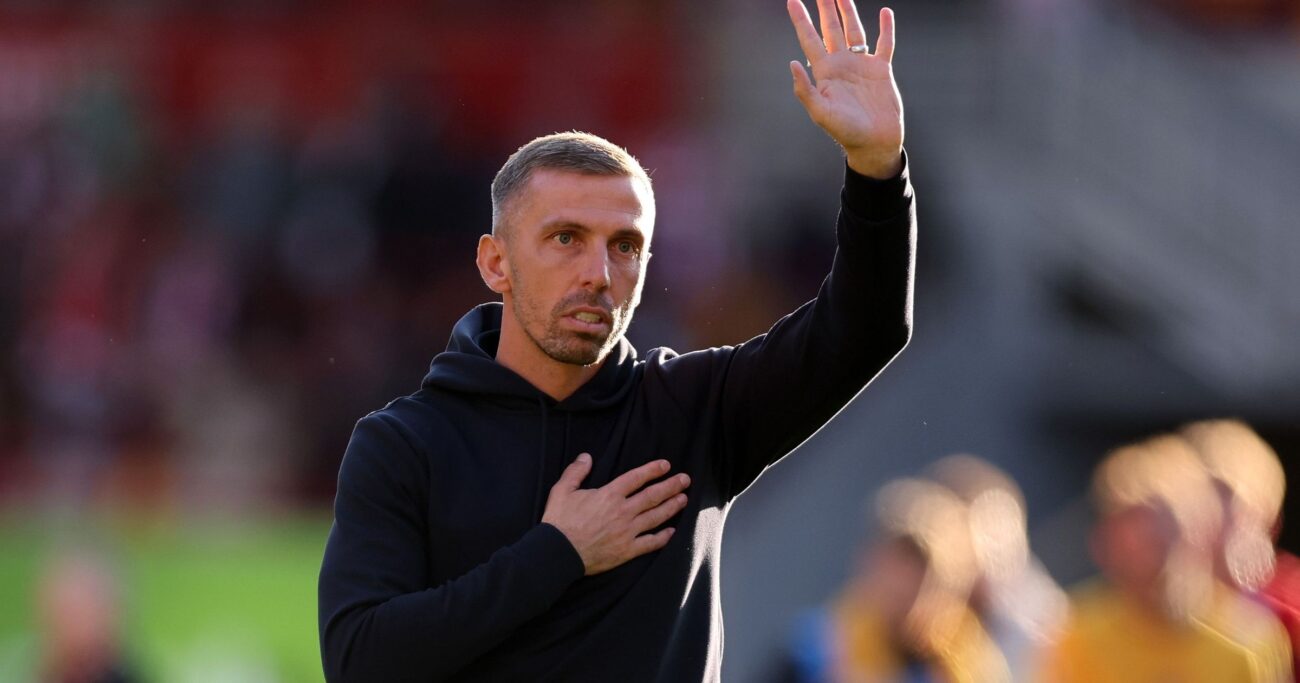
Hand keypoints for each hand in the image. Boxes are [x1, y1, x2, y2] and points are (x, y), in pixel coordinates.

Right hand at [542, 453, 690, 574]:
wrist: (557, 553)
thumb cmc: (559, 521)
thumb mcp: (562, 490)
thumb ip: (576, 472)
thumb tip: (586, 456)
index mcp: (608, 495)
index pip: (636, 478)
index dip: (652, 470)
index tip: (666, 465)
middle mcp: (622, 512)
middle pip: (653, 495)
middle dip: (671, 486)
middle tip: (685, 480)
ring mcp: (627, 532)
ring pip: (656, 517)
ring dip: (672, 507)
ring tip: (684, 499)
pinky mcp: (626, 551)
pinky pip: (650, 543)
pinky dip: (662, 537)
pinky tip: (671, 532)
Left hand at [787, 0, 903, 178]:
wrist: (874, 143)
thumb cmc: (845, 132)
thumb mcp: (821, 113)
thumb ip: (805, 90)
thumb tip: (792, 63)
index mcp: (825, 72)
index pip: (809, 39)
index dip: (800, 19)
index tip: (791, 0)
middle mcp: (841, 64)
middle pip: (830, 28)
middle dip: (824, 8)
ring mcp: (862, 65)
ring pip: (854, 30)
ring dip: (848, 11)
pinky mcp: (881, 69)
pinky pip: (884, 43)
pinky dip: (886, 28)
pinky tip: (885, 12)